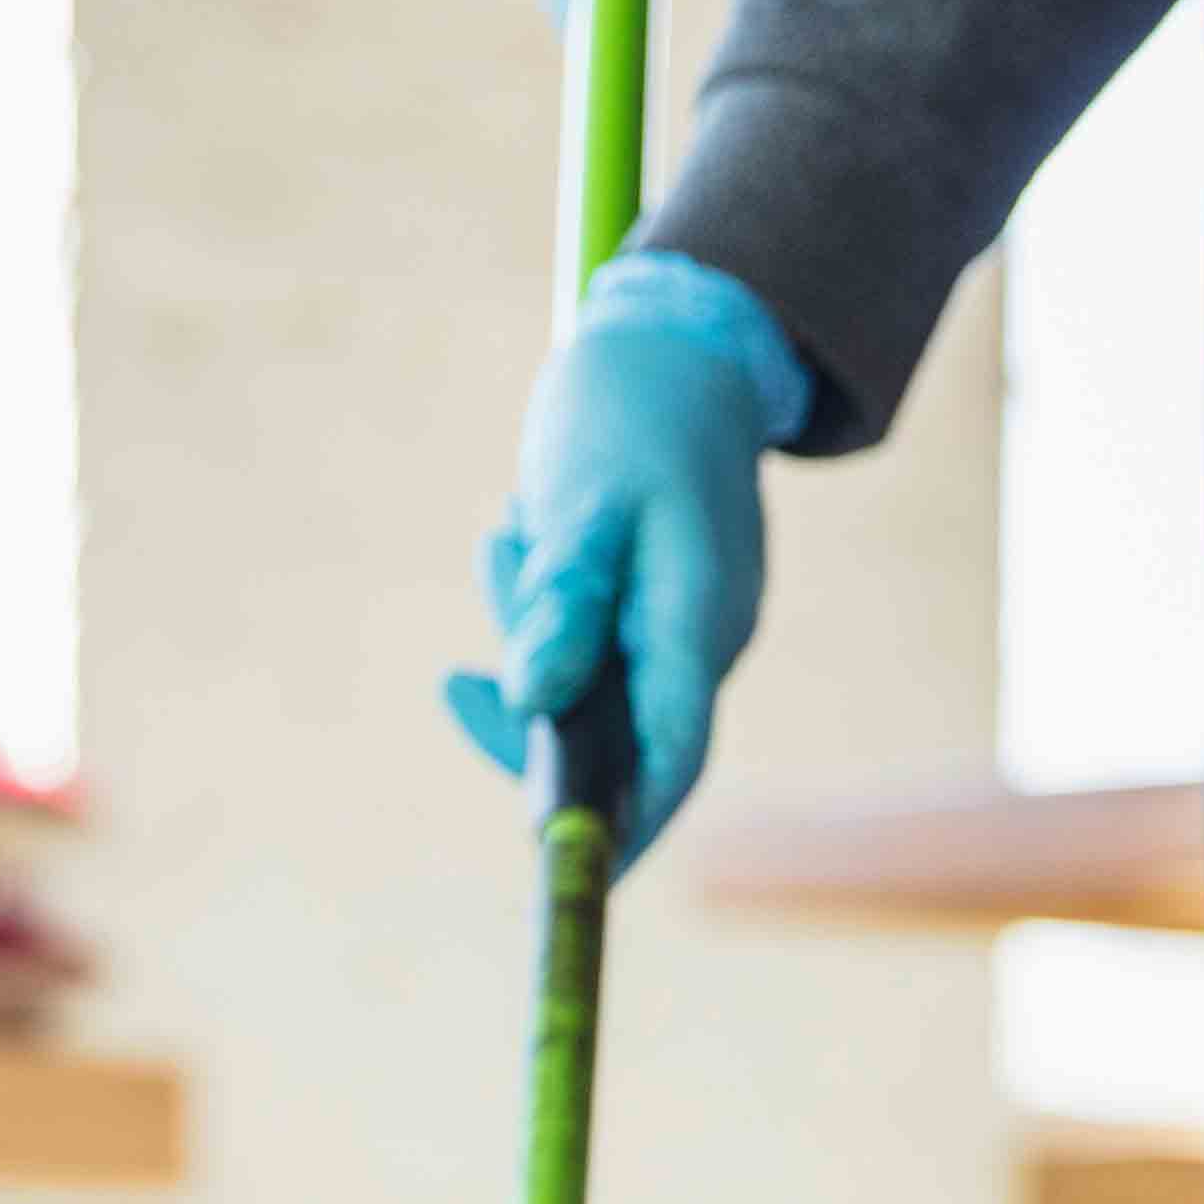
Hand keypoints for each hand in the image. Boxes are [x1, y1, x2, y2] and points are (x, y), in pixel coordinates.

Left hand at [442, 253, 810, 865]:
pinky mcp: (657, 606)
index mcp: (699, 620)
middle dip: (534, 689)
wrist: (680, 337)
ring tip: (517, 526)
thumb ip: (561, 603)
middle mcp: (702, 639)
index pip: (668, 760)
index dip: (618, 827)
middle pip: (614, 731)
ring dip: (530, 621)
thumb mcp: (582, 499)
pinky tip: (526, 528)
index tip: (557, 866)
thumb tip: (529, 703)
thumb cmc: (631, 407)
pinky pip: (589, 640)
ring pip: (588, 680)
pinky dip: (543, 604)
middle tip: (501, 565)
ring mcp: (684, 626)